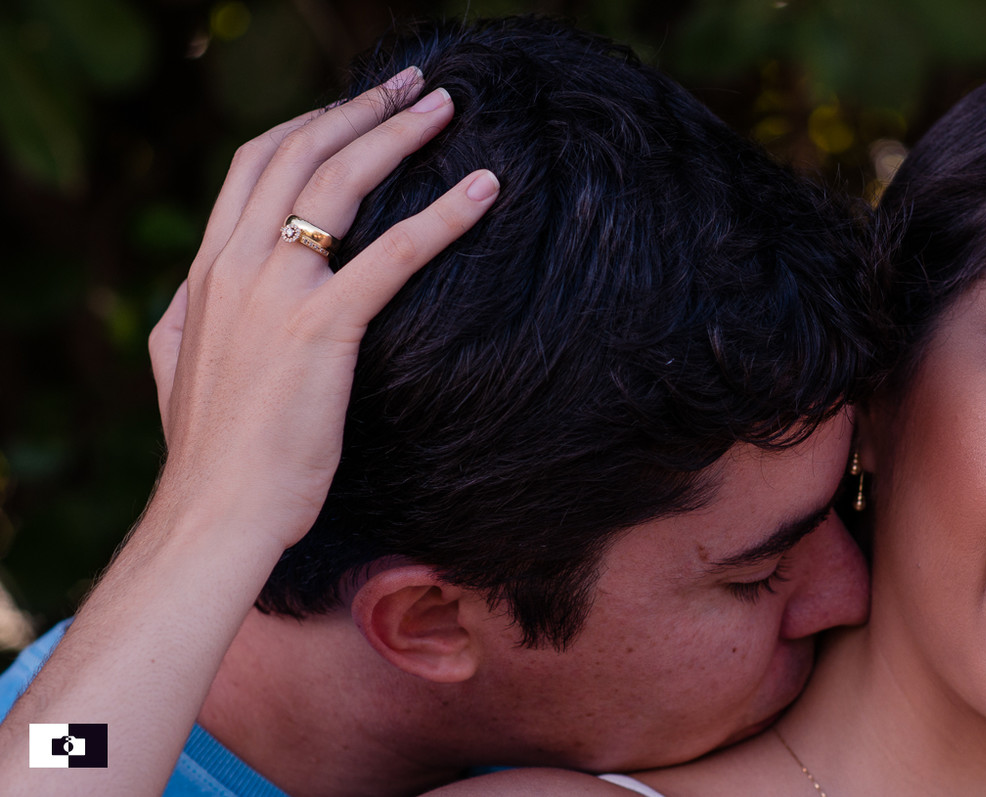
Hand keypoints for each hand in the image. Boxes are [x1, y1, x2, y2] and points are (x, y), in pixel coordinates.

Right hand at [147, 68, 498, 553]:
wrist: (215, 511)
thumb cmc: (212, 452)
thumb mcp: (177, 368)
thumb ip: (184, 319)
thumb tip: (188, 293)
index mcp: (209, 270)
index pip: (254, 165)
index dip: (308, 125)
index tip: (352, 110)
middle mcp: (238, 264)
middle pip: (300, 153)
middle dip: (359, 108)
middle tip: (412, 86)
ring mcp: (277, 291)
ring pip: (342, 182)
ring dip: (397, 134)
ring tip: (444, 108)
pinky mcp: (323, 327)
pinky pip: (394, 253)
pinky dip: (443, 214)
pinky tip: (483, 192)